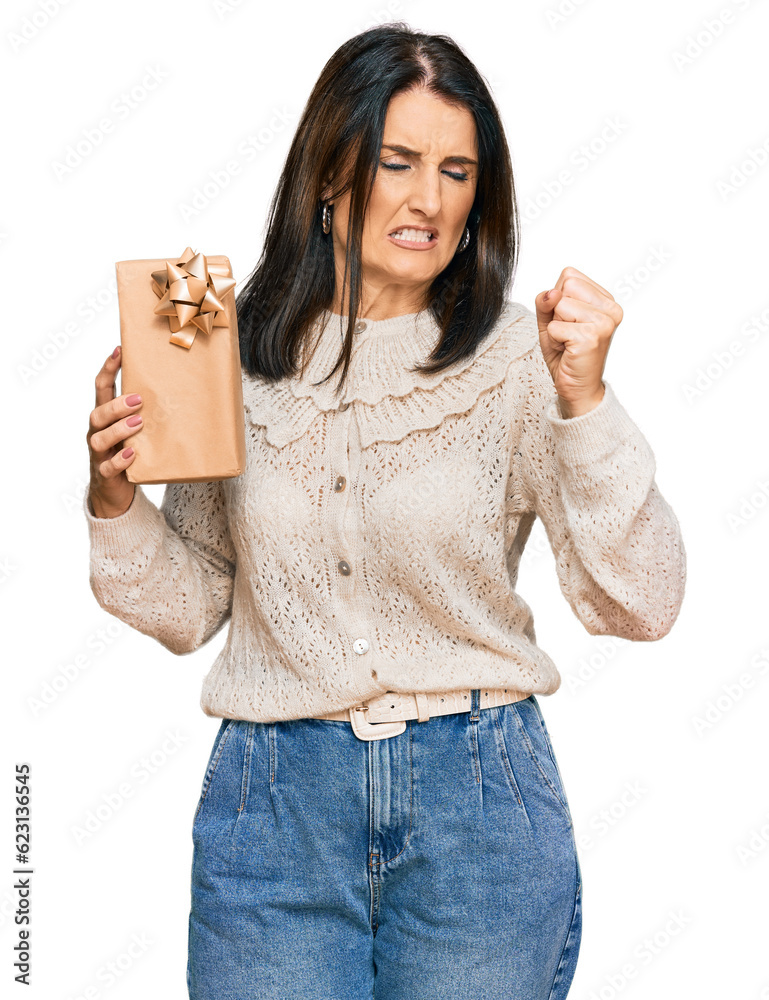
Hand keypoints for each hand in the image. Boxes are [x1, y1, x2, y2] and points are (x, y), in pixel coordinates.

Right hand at [86, 346, 140, 517]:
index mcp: (106, 416)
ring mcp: (99, 453)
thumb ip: (151, 413)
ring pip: (99, 437)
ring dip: (118, 429)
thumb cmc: (132, 453)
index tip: (119, 350)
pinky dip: (119, 460)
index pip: (102, 387)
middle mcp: (98, 431)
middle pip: (97, 412)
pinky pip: (107, 466)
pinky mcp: (105, 474)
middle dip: (117, 404)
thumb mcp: (140, 431)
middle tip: (138, 400)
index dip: (108, 368)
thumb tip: (185, 391)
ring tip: (138, 423)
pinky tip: (131, 454)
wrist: (117, 491)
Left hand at [534, 266, 622, 417]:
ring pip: (559, 305)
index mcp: (606, 299)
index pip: (569, 275)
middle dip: (556, 311)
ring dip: (555, 327)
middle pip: (564, 286)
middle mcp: (611, 308)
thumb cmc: (566, 353)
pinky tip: (567, 351)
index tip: (569, 321)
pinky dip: (553, 340)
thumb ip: (546, 300)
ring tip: (568, 342)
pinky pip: (554, 327)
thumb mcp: (550, 320)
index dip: (558, 298)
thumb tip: (552, 293)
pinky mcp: (591, 337)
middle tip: (567, 333)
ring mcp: (604, 322)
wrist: (576, 388)